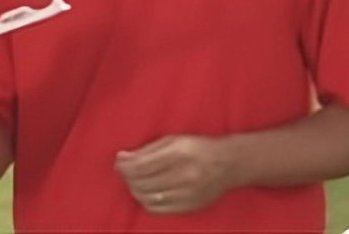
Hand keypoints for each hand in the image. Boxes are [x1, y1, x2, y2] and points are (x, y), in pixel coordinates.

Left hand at [115, 135, 240, 214]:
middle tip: (125, 171)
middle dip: (128, 178)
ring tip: (134, 181)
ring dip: (135, 190)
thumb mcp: (174, 139)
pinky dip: (147, 201)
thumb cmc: (199, 148)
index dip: (124, 166)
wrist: (229, 164)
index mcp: (180, 153)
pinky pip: (158, 209)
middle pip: (142, 183)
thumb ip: (147, 150)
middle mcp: (185, 174)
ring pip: (148, 198)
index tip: (118, 162)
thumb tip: (122, 158)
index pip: (141, 166)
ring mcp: (188, 194)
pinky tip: (147, 192)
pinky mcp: (189, 207)